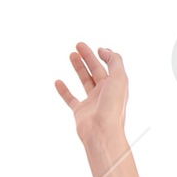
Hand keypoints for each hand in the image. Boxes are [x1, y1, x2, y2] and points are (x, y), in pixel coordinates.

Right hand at [54, 41, 127, 160]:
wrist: (102, 132)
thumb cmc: (112, 107)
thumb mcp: (119, 78)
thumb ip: (114, 61)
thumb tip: (103, 50)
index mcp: (116, 87)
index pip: (110, 67)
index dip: (105, 56)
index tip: (98, 48)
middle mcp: (105, 94)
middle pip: (96, 71)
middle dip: (88, 57)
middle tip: (78, 45)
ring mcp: (92, 103)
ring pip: (85, 81)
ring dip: (78, 68)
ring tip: (71, 54)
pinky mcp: (80, 112)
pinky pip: (71, 99)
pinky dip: (64, 90)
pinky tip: (58, 81)